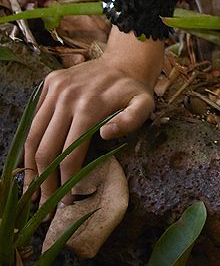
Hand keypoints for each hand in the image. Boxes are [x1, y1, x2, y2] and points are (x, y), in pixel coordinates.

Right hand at [23, 29, 163, 205]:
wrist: (125, 61)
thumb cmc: (134, 91)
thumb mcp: (144, 105)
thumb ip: (131, 120)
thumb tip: (105, 134)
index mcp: (90, 106)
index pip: (70, 155)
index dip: (66, 182)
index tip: (67, 201)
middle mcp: (67, 96)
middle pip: (46, 150)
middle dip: (44, 183)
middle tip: (45, 204)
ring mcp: (56, 88)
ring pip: (33, 136)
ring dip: (29, 167)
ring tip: (31, 190)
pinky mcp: (49, 83)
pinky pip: (33, 119)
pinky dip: (29, 144)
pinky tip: (31, 163)